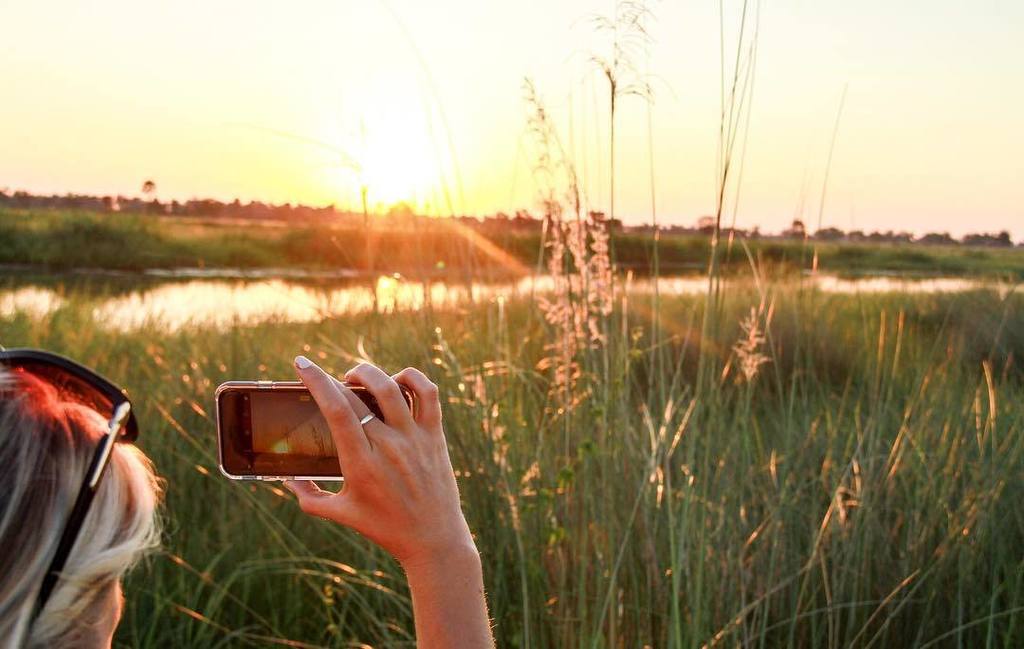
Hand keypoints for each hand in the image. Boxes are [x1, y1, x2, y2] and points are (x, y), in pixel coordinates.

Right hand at [285, 356, 475, 569]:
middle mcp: (388, 446)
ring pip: (392, 386)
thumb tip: (289, 479)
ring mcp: (414, 438)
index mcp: (360, 463)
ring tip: (355, 377)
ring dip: (369, 373)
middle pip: (357, 396)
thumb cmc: (385, 527)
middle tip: (328, 383)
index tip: (302, 363)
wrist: (433, 539)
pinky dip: (411, 377)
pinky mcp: (434, 435)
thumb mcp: (342, 514)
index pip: (336, 410)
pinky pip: (428, 393)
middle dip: (335, 379)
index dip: (317, 381)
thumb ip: (310, 498)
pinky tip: (395, 381)